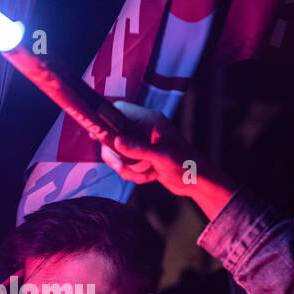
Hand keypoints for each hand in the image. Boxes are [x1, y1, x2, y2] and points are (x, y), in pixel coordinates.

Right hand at [100, 102, 235, 218]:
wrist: (197, 182)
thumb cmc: (186, 165)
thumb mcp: (162, 157)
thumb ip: (138, 149)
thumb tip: (115, 141)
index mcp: (149, 121)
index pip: (120, 110)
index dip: (104, 119)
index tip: (96, 134)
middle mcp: (143, 129)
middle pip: (112, 136)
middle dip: (116, 156)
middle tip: (123, 167)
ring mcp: (141, 144)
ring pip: (117, 154)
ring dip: (127, 168)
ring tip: (145, 173)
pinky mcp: (141, 157)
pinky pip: (125, 165)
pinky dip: (134, 174)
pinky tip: (150, 176)